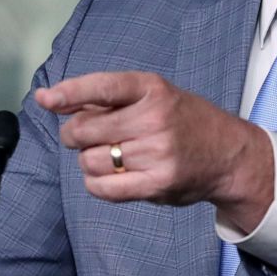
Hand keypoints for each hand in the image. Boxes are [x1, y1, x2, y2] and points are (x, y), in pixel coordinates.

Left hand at [35, 72, 273, 231]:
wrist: (229, 154)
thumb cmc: (185, 121)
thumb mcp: (155, 96)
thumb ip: (106, 98)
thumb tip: (49, 100)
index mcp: (153, 89)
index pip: (103, 87)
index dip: (70, 92)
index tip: (47, 99)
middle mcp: (155, 118)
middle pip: (84, 130)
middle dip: (76, 134)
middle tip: (90, 136)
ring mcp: (157, 152)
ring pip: (89, 161)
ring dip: (89, 161)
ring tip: (111, 156)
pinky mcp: (158, 183)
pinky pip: (103, 188)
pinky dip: (96, 183)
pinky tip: (110, 175)